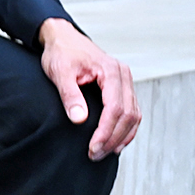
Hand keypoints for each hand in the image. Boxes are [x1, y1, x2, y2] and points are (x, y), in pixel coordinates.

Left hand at [39, 18, 139, 160]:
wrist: (64, 39)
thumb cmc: (61, 53)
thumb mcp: (60, 72)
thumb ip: (70, 95)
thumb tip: (80, 119)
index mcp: (111, 70)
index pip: (115, 108)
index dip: (106, 132)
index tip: (93, 147)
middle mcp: (123, 75)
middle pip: (129, 114)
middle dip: (113, 138)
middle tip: (95, 154)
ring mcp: (125, 82)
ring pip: (134, 115)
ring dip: (121, 137)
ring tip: (104, 152)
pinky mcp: (122, 88)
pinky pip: (132, 112)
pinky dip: (126, 129)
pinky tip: (115, 142)